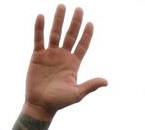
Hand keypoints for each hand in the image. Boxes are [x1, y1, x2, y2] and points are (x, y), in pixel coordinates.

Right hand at [25, 5, 107, 120]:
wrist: (41, 105)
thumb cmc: (60, 102)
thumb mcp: (77, 94)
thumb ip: (90, 85)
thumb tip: (106, 81)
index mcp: (74, 64)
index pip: (82, 45)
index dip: (86, 35)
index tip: (90, 23)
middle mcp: (63, 56)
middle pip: (70, 35)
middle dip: (75, 22)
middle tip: (79, 9)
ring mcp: (50, 54)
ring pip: (55, 33)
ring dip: (58, 20)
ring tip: (62, 6)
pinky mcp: (37, 56)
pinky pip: (39, 39)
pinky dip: (39, 28)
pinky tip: (41, 16)